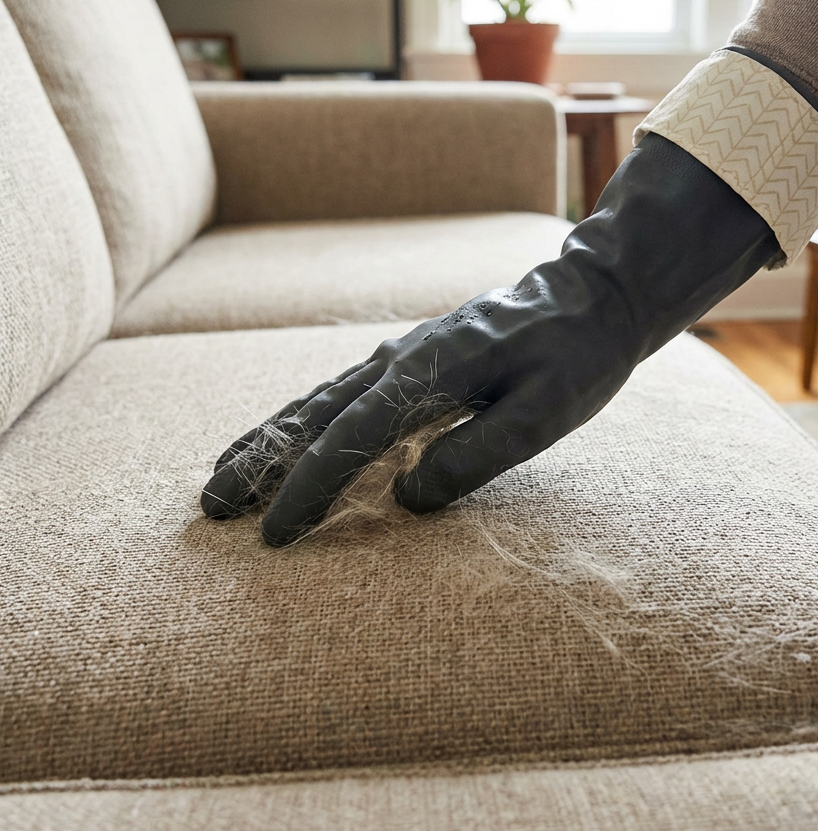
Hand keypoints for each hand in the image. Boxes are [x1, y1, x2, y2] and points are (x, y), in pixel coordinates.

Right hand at [202, 134, 779, 544]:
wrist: (592, 293)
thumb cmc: (575, 354)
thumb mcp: (543, 413)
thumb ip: (475, 455)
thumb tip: (406, 497)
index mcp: (427, 373)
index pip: (349, 440)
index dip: (307, 490)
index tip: (273, 536)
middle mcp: (401, 360)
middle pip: (312, 415)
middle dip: (260, 463)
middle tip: (211, 506)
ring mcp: (402, 355)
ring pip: (318, 400)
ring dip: (269, 439)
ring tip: (225, 475)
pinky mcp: (414, 359)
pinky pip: (343, 392)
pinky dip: (303, 419)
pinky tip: (290, 437)